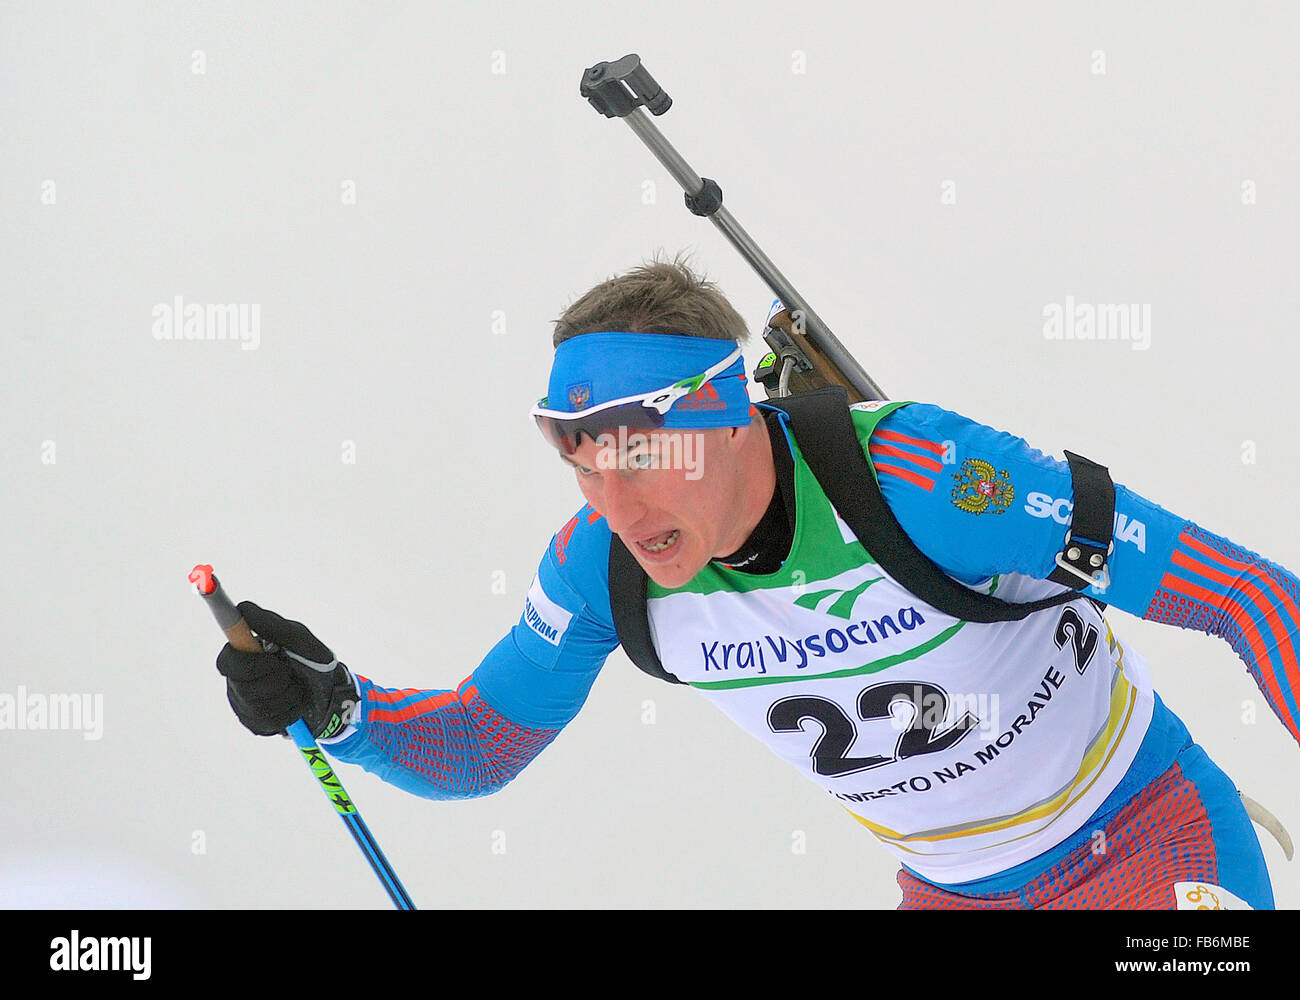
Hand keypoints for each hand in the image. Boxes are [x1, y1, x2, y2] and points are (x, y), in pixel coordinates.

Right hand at [215, 602, 358, 738]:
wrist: (332, 694)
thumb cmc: (313, 661)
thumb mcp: (300, 639)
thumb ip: (273, 626)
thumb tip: (242, 608)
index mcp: (244, 655)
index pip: (228, 661)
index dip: (249, 661)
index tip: (274, 656)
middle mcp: (237, 679)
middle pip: (242, 686)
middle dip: (274, 679)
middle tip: (289, 671)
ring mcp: (243, 703)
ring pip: (257, 706)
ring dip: (286, 695)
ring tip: (295, 687)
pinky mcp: (254, 723)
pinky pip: (267, 722)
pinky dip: (288, 712)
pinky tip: (295, 704)